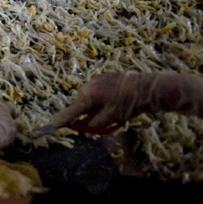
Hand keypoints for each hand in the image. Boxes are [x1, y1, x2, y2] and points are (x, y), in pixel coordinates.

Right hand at [50, 72, 202, 128]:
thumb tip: (86, 125)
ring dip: (94, 107)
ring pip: (90, 97)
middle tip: (87, 125)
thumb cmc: (130, 103)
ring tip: (107, 115)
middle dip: (83, 113)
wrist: (150, 87)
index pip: (73, 109)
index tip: (52, 125)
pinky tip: (112, 105)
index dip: (63, 118)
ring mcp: (99, 79)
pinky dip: (100, 100)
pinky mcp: (108, 78)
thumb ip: (96, 122)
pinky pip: (98, 91)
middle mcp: (91, 85)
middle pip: (81, 102)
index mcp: (90, 94)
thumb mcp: (113, 117)